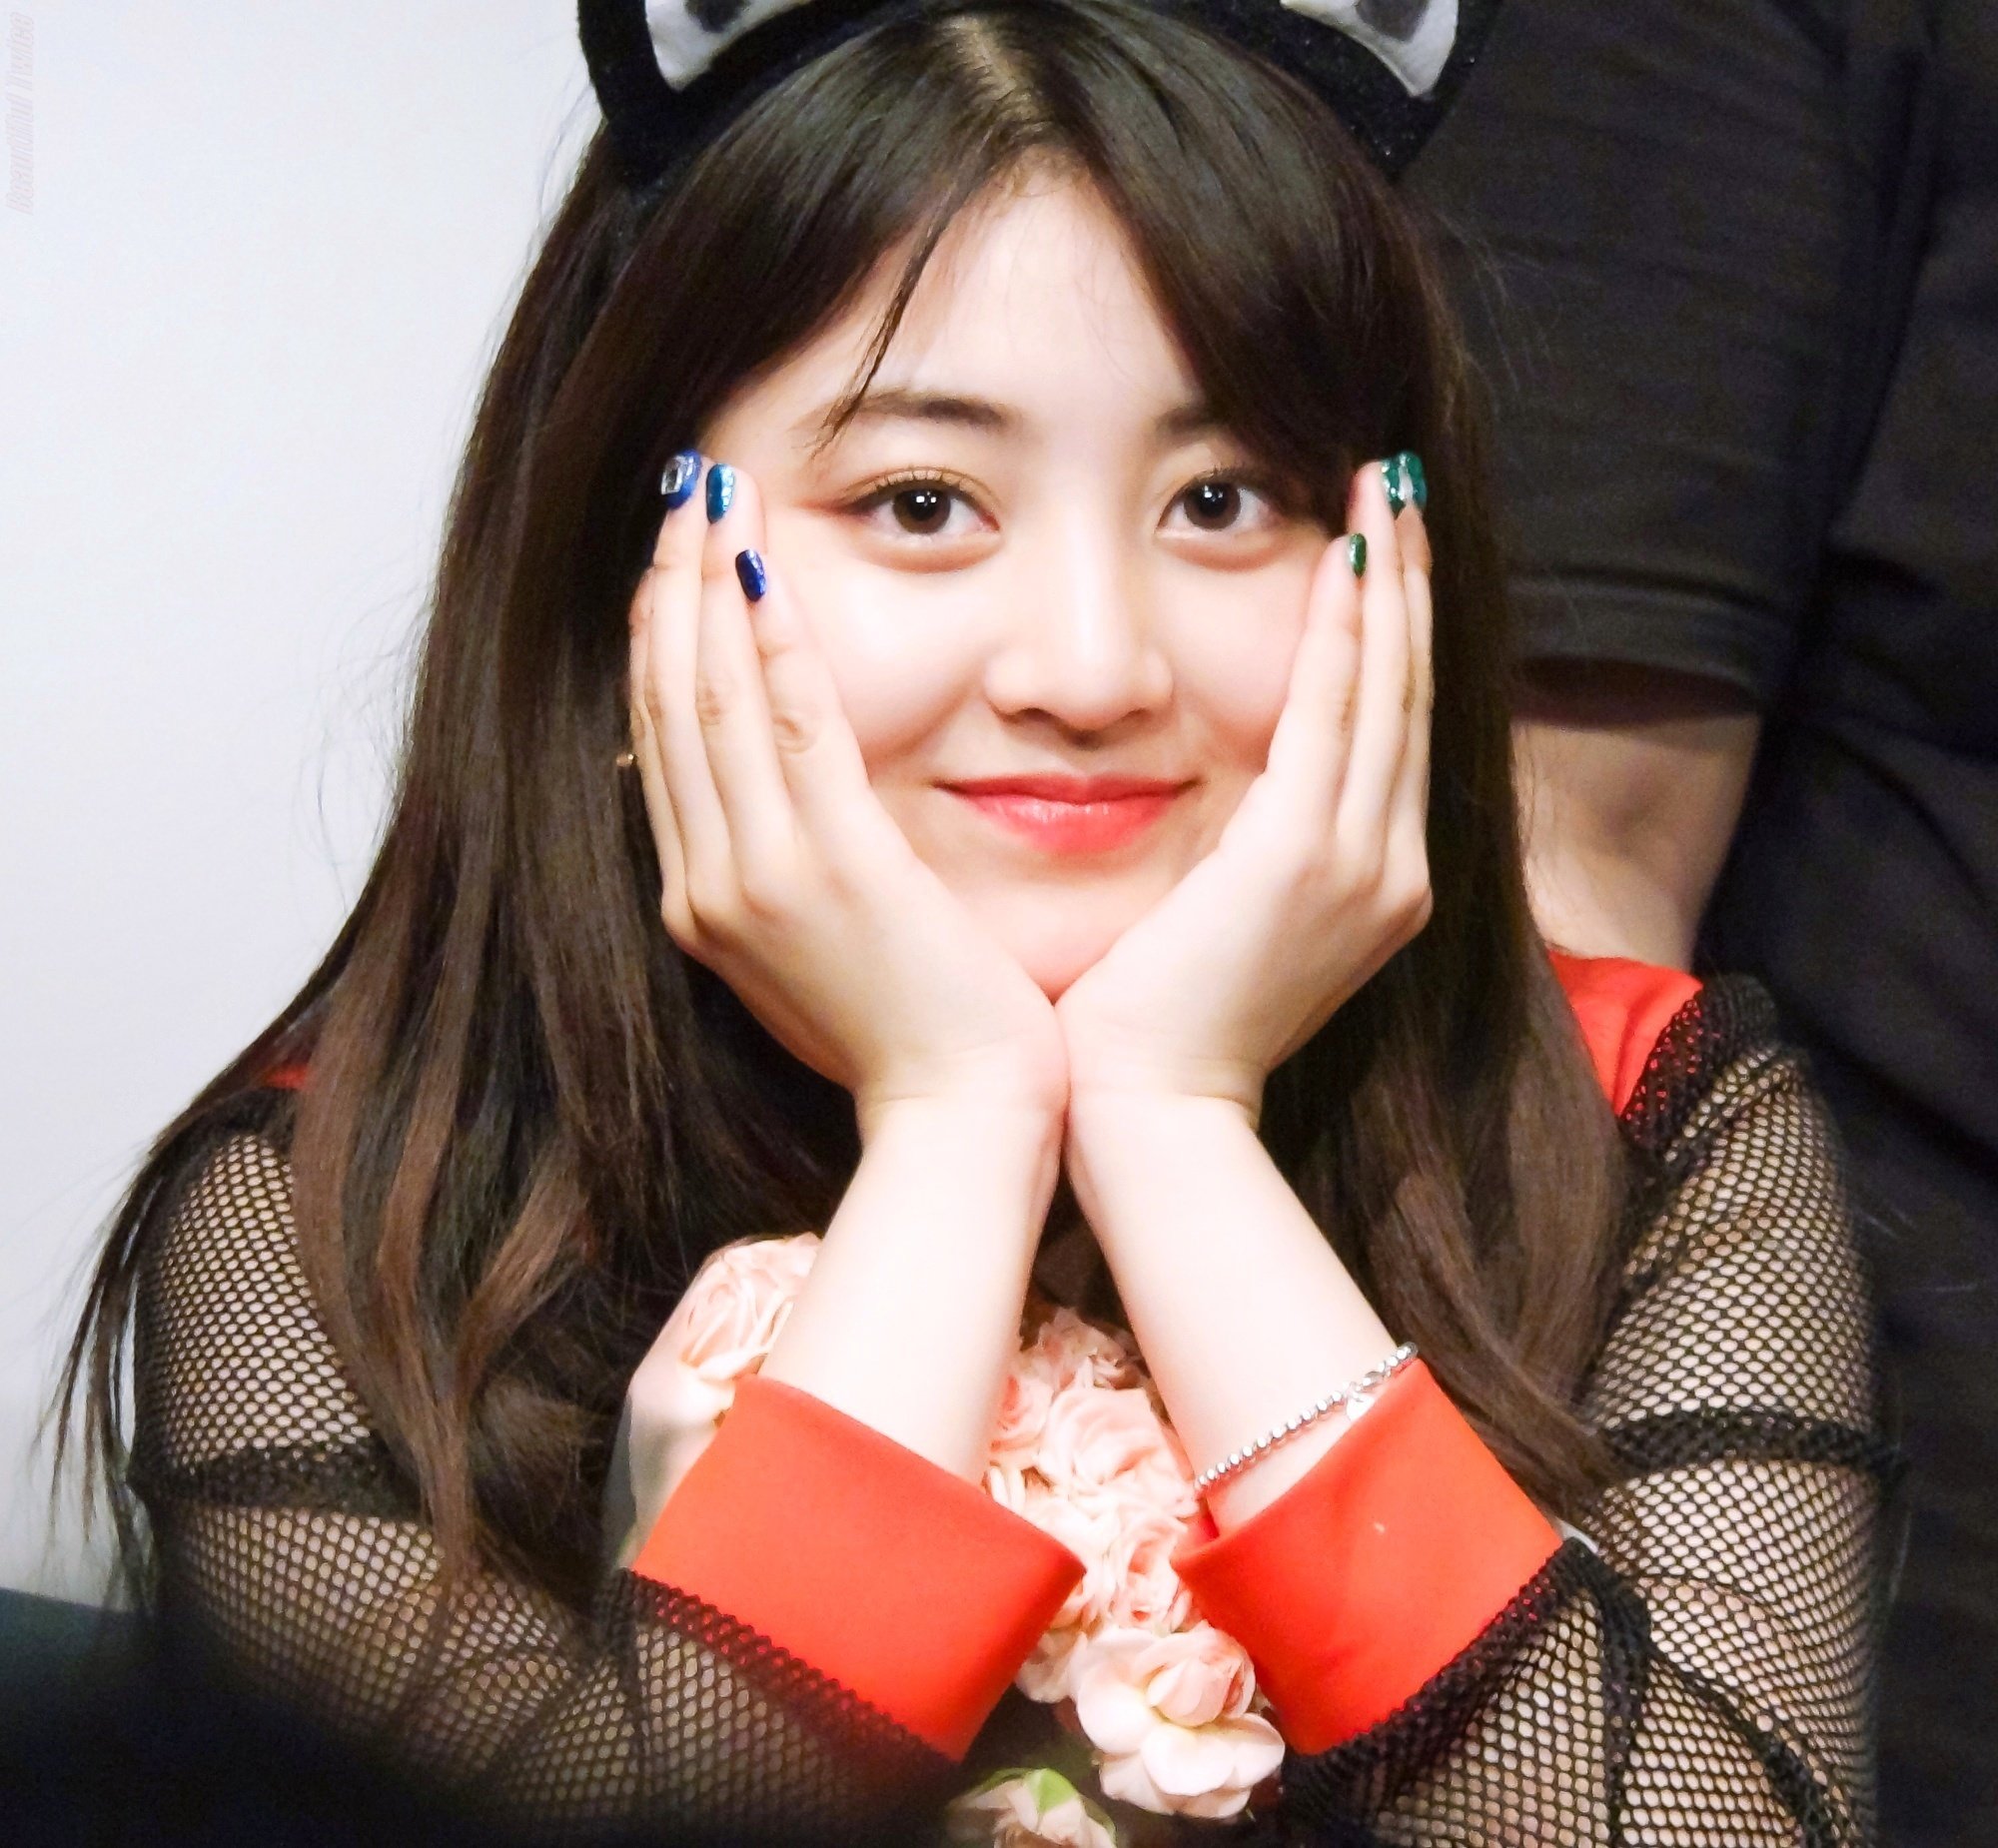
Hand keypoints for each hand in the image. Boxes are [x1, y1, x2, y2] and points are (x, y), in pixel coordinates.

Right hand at [627, 457, 1068, 1136]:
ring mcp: (760, 879)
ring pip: (710, 702)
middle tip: (682, 491)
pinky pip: (791, 734)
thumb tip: (758, 798)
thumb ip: (776, 870)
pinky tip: (768, 574)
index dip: (659, 637)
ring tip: (713, 495)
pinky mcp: (835, 870)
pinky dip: (771, 647)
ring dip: (707, 588)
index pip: (659, 741)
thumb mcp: (816, 951)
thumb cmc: (908, 1035)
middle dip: (669, 586)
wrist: (958, 1117)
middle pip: (667, 704)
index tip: (672, 557)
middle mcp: (707, 886)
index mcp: (700, 904)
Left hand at [1054, 460, 1433, 1127]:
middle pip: (1413, 691)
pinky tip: (1344, 559)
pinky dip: (1345, 635)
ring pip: (1390, 688)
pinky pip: (1335, 717)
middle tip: (1401, 480)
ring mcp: (1363, 863)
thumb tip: (1237, 802)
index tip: (1385, 546)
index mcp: (1377, 883)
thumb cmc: (1165, 1025)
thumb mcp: (1231, 926)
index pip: (1396, 729)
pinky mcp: (1306, 856)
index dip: (1396, 629)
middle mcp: (1392, 867)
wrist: (1155, 1112)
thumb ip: (1255, 855)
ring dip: (1388, 579)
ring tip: (1386, 486)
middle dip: (1408, 579)